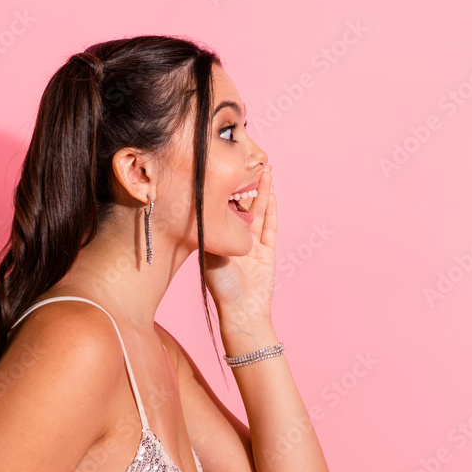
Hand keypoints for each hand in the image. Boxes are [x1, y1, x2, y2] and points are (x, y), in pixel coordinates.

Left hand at [203, 166, 276, 325]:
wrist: (241, 311)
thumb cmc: (221, 288)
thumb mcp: (209, 254)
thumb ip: (210, 233)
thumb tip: (200, 207)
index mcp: (220, 238)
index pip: (223, 208)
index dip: (226, 189)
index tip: (226, 168)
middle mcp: (237, 238)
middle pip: (243, 205)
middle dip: (247, 184)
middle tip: (250, 161)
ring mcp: (254, 244)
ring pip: (259, 211)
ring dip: (263, 191)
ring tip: (266, 170)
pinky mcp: (268, 251)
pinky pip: (270, 226)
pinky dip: (271, 209)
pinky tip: (272, 193)